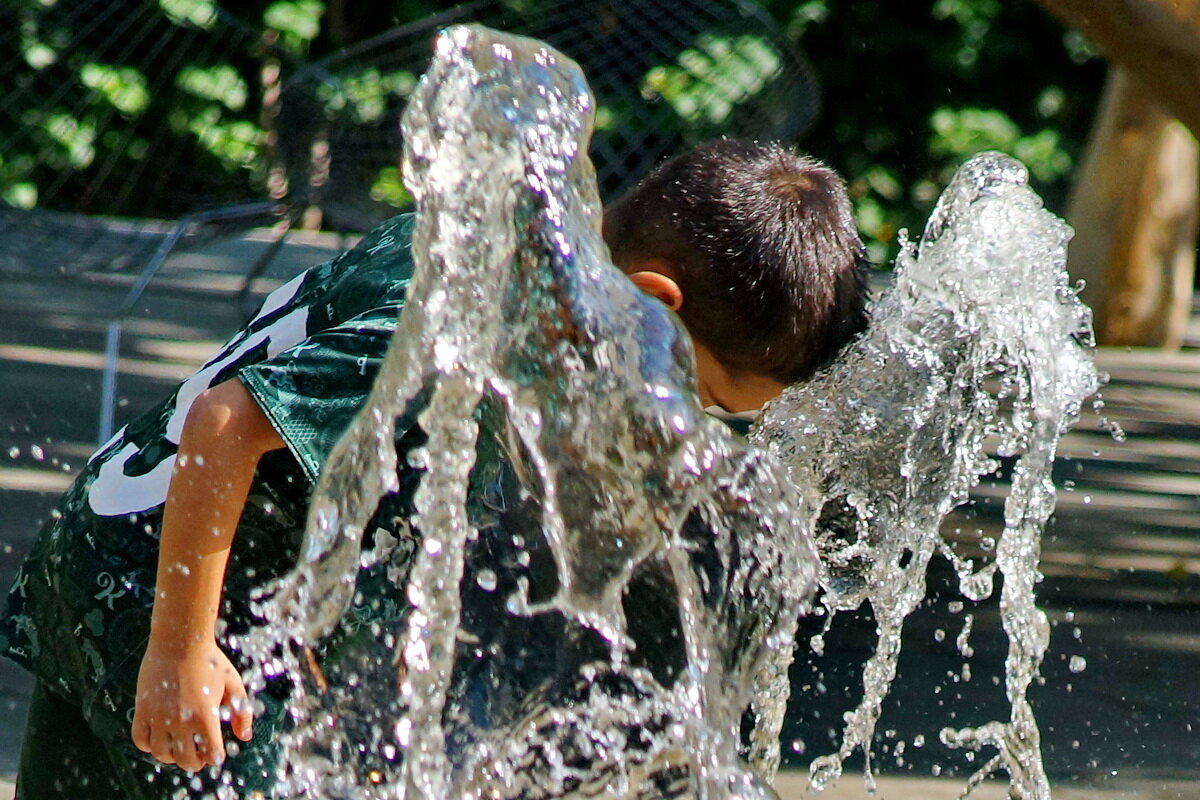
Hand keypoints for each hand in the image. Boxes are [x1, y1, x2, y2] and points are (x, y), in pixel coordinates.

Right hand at [131, 638, 252, 771]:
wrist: (180, 641)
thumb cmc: (210, 662)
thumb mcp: (233, 684)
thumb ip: (242, 712)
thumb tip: (244, 737)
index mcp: (205, 716)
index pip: (211, 755)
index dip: (215, 757)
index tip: (215, 751)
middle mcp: (181, 720)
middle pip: (185, 761)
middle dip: (194, 762)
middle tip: (197, 755)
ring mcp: (159, 716)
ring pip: (161, 754)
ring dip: (172, 755)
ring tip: (179, 745)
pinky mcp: (143, 709)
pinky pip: (140, 740)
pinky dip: (149, 745)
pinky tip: (160, 737)